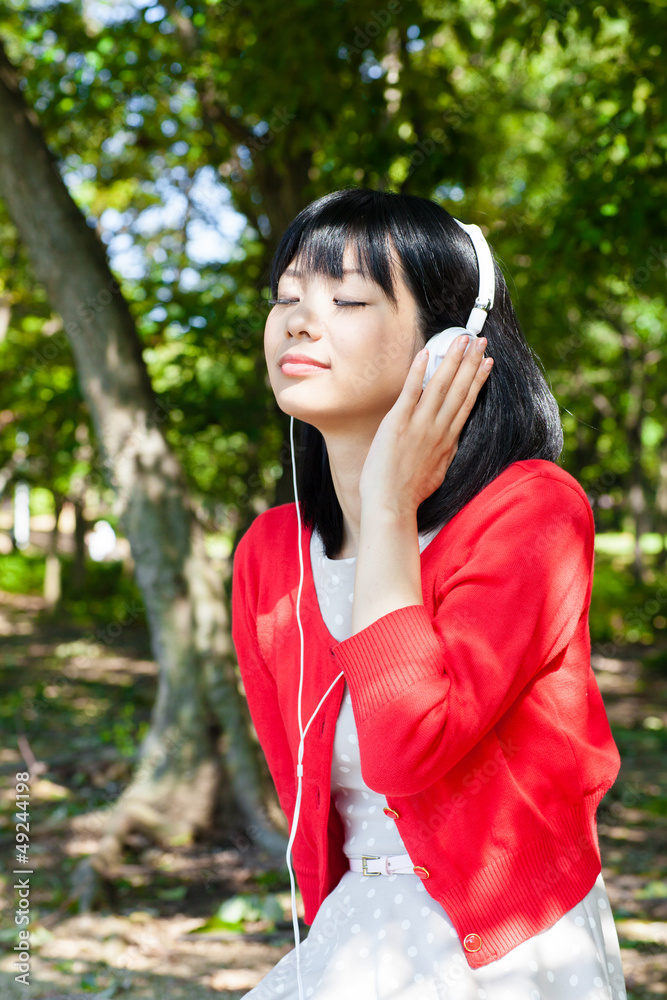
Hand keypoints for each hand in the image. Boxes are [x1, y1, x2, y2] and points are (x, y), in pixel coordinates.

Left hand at [358, 335, 493, 514]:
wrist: (391, 504)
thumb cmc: (410, 493)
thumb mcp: (438, 470)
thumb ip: (444, 450)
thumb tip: (450, 439)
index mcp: (448, 440)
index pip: (467, 402)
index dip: (478, 379)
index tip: (487, 361)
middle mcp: (438, 429)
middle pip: (460, 388)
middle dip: (471, 362)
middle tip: (480, 339)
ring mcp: (419, 424)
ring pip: (441, 385)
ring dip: (452, 360)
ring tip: (461, 339)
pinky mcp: (398, 423)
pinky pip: (411, 391)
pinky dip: (419, 371)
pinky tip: (427, 353)